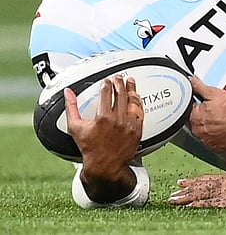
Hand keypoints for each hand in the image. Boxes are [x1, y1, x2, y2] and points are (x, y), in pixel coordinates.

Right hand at [66, 75, 142, 201]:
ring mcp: (129, 124)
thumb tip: (68, 92)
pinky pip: (140, 112)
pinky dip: (138, 103)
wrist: (105, 165)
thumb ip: (71, 107)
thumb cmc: (90, 148)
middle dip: (119, 83)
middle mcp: (118, 119)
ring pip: (132, 101)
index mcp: (103, 117)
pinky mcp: (137, 129)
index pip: (106, 94)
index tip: (106, 81)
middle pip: (121, 94)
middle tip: (118, 78)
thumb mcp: (75, 127)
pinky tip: (137, 97)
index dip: (106, 85)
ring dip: (131, 89)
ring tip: (130, 81)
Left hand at [170, 174, 225, 207]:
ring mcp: (225, 193)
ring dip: (187, 197)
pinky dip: (198, 205)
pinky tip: (189, 207)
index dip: (195, 180)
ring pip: (202, 194)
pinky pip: (210, 204)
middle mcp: (225, 184)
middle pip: (202, 186)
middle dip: (187, 189)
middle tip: (173, 193)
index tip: (183, 182)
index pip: (209, 178)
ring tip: (174, 200)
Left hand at [188, 77, 225, 150]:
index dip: (200, 105)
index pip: (191, 109)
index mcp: (194, 116)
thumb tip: (191, 81)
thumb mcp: (215, 93)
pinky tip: (225, 130)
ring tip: (222, 121)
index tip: (209, 105)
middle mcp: (197, 131)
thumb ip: (200, 87)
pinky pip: (212, 141)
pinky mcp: (215, 148)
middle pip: (196, 122)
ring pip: (204, 132)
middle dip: (204, 117)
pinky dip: (216, 136)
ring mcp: (206, 141)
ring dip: (209, 127)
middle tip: (217, 112)